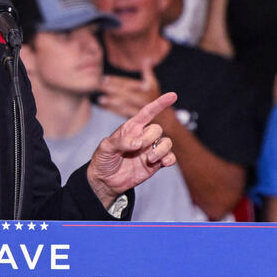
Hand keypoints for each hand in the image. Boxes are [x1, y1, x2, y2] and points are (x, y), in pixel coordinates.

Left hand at [87, 92, 177, 206]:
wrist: (105, 180)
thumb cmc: (103, 160)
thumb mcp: (105, 148)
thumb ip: (120, 142)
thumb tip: (138, 143)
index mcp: (131, 128)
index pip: (147, 112)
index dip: (159, 104)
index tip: (172, 95)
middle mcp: (143, 137)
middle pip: (157, 129)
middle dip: (150, 137)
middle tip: (138, 148)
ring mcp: (150, 150)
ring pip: (166, 142)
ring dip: (161, 150)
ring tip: (149, 159)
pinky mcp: (155, 163)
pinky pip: (170, 157)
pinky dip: (169, 159)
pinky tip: (162, 163)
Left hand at [98, 62, 162, 119]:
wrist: (164, 118)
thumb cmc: (154, 98)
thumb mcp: (153, 84)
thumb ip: (148, 72)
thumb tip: (146, 59)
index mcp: (147, 89)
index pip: (129, 84)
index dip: (117, 80)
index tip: (105, 77)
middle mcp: (144, 99)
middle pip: (126, 94)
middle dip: (112, 89)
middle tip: (99, 85)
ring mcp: (141, 110)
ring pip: (125, 105)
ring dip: (112, 102)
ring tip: (100, 99)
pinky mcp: (138, 120)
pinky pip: (124, 115)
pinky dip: (113, 111)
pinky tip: (104, 107)